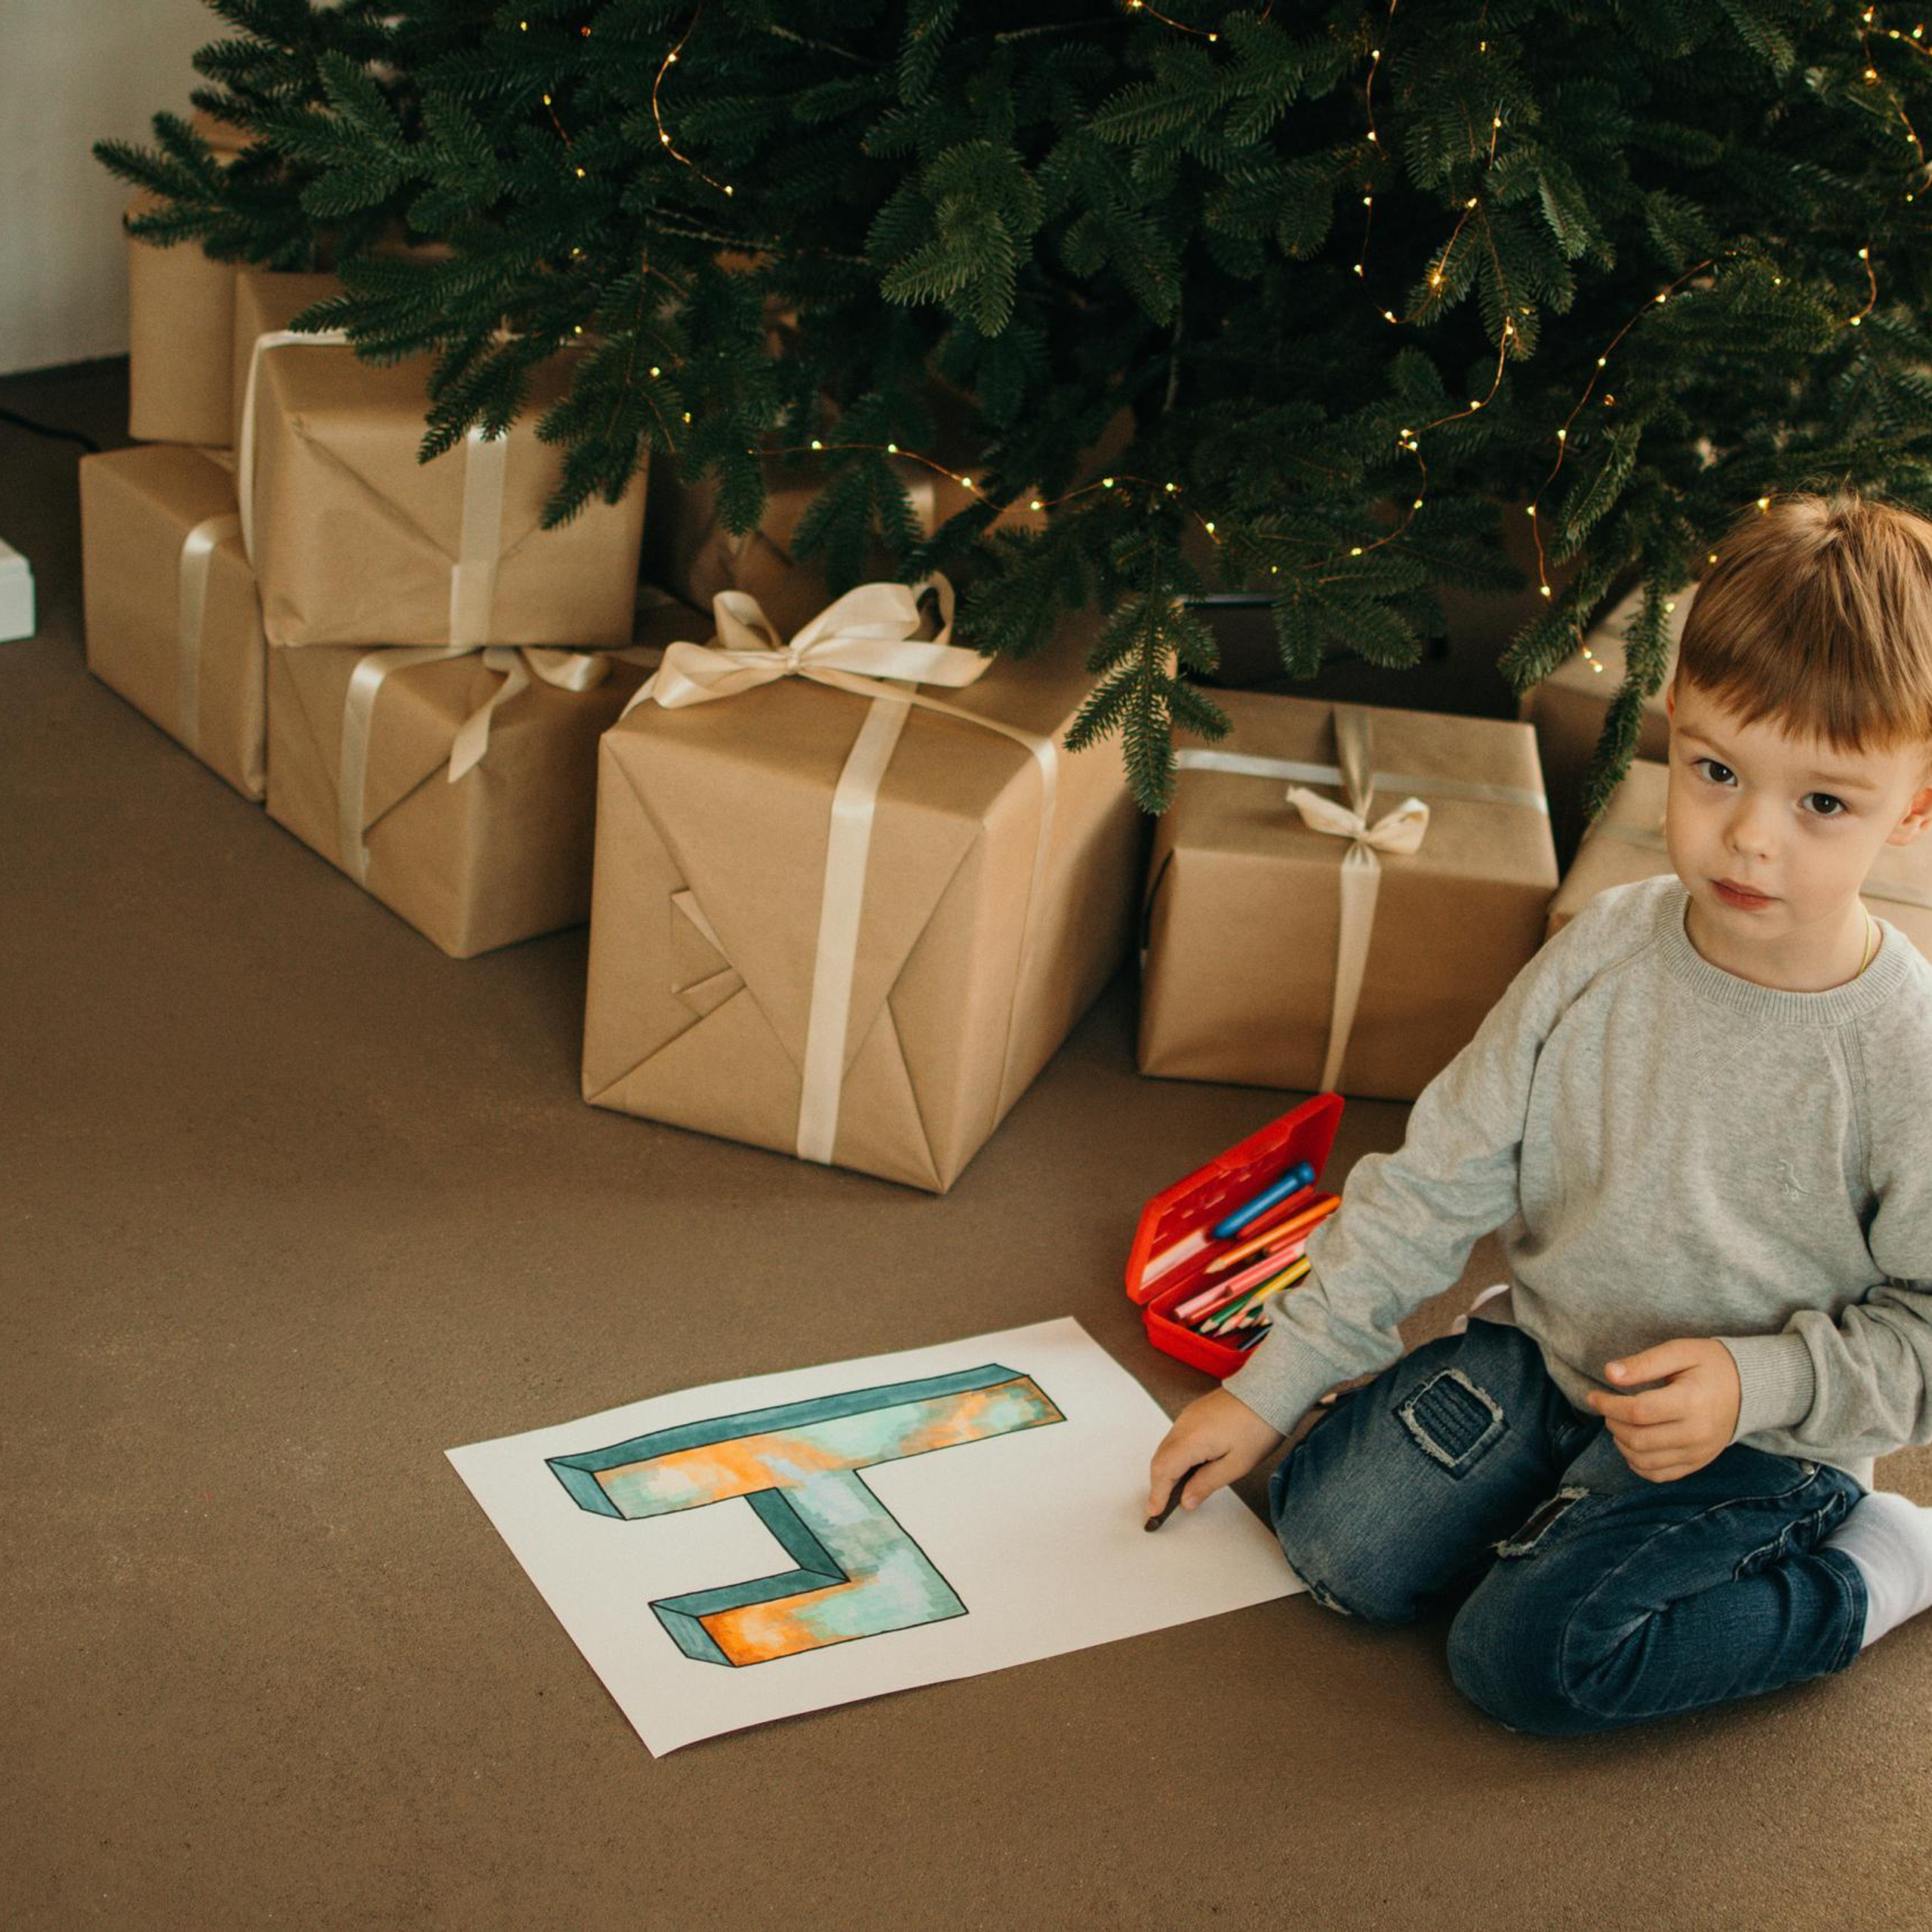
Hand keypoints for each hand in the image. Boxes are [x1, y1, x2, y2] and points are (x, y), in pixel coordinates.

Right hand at [1147, 1387, 1285, 1517]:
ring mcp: (1187, 1417)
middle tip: (1163, 1506)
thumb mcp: (1236, 1465)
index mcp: (1191, 1440)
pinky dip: (1175, 1455)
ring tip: (1177, 1491)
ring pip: (1166, 1448)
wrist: (1268, 1392)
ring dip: (1167, 1470)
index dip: (1157, 1493)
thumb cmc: (1257, 1427)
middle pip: (1160, 1459)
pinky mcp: (1194, 1413)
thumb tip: (1186, 1501)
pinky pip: (1176, 1437)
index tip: (1154, 1512)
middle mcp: (1183, 1425)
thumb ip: (1206, 1484)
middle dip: (1159, 1484)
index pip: (1163, 1470)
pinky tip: (1188, 1467)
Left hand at [1585, 1338, 1740, 1482]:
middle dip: (1612, 1422)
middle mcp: (1696, 1433)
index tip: (1593, 1395)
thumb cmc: (1711, 1365)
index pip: (1638, 1411)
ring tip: (1619, 1423)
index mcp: (1691, 1402)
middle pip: (1638, 1438)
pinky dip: (1638, 1464)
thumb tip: (1609, 1373)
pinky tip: (1631, 1445)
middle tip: (1607, 1407)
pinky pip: (1661, 1475)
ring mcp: (1699, 1452)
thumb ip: (1644, 1363)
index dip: (1608, 1404)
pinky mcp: (1699, 1463)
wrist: (1751, 1389)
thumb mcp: (1679, 1351)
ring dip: (1621, 1444)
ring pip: (1645, 1461)